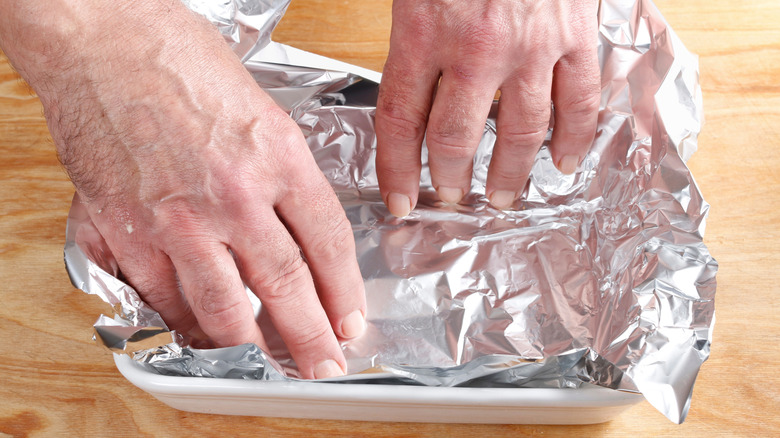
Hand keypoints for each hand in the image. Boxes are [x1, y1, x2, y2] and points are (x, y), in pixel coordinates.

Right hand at [0, 0, 365, 378]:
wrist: (103, 39)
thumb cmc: (182, 60)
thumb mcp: (263, 109)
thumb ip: (285, 174)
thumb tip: (303, 232)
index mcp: (277, 156)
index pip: (328, 242)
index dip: (345, 290)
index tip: (350, 317)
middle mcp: (232, 194)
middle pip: (286, 285)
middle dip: (311, 336)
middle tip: (324, 363)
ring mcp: (175, 218)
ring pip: (223, 305)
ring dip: (251, 343)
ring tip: (270, 360)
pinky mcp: (123, 229)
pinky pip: (161, 296)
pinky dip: (185, 321)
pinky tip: (202, 332)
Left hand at [375, 0, 599, 214]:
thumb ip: (404, 39)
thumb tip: (400, 92)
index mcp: (423, 30)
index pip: (401, 121)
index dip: (397, 170)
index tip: (398, 200)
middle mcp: (475, 47)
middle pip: (457, 139)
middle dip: (449, 181)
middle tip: (447, 199)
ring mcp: (530, 45)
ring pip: (521, 133)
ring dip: (509, 175)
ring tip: (499, 199)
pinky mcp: (574, 35)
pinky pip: (579, 101)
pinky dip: (574, 139)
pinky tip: (563, 164)